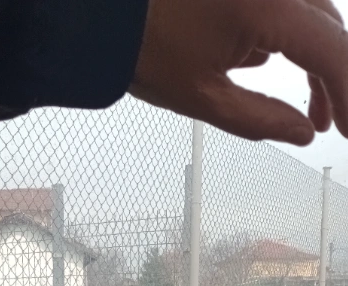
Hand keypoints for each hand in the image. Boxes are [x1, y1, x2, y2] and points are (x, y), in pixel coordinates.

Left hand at [130, 0, 347, 144]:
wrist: (101, 14)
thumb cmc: (141, 47)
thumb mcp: (203, 97)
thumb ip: (261, 119)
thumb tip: (302, 132)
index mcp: (267, 6)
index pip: (331, 52)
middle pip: (328, 29)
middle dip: (334, 78)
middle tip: (332, 121)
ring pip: (309, 16)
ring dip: (312, 58)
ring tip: (307, 107)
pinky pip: (281, 5)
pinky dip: (283, 36)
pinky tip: (262, 64)